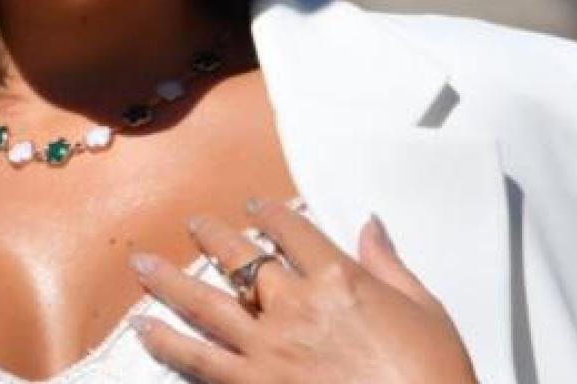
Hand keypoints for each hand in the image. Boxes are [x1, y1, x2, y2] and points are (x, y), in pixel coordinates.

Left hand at [128, 200, 479, 383]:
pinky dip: (167, 342)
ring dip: (171, 281)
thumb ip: (389, 264)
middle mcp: (296, 305)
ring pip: (207, 303)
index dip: (269, 215)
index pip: (292, 231)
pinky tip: (144, 328)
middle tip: (194, 224)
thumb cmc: (433, 373)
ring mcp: (269, 348)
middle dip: (214, 237)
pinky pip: (198, 359)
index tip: (254, 208)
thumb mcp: (425, 309)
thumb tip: (371, 224)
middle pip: (242, 259)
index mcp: (339, 279)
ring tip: (143, 264)